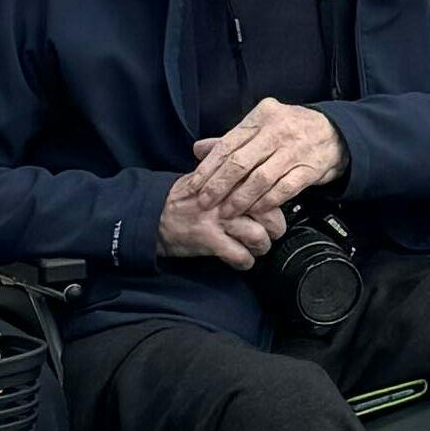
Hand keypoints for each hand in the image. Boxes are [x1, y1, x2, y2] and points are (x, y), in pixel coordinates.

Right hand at [157, 166, 284, 267]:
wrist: (153, 214)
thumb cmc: (184, 197)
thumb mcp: (208, 174)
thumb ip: (233, 172)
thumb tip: (260, 168)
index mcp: (230, 179)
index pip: (268, 188)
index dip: (276, 203)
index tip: (273, 211)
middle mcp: (227, 197)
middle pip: (270, 214)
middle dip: (276, 228)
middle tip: (271, 233)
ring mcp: (218, 219)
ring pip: (258, 236)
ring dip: (261, 247)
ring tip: (256, 248)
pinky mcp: (209, 239)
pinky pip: (239, 255)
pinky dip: (244, 262)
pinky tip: (241, 260)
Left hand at [178, 97, 346, 235]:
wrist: (333, 134)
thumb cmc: (290, 130)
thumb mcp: (262, 126)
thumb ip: (232, 139)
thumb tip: (198, 149)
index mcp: (261, 116)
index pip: (228, 144)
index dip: (208, 168)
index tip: (194, 186)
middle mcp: (278, 130)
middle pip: (241, 162)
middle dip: (219, 186)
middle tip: (205, 203)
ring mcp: (295, 150)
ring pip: (260, 178)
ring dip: (240, 199)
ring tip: (227, 212)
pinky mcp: (309, 168)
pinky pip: (283, 189)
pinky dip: (266, 202)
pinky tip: (254, 211)